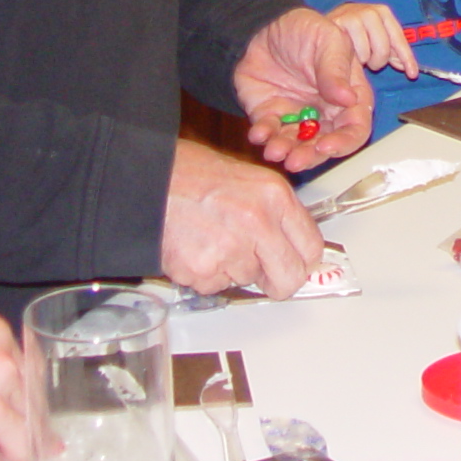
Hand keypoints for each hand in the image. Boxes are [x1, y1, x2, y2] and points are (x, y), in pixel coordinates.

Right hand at [162, 141, 325, 298]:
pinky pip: (214, 286)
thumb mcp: (252, 180)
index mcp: (274, 197)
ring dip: (232, 269)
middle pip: (288, 278)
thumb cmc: (194, 174)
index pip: (311, 248)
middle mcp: (257, 223)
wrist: (149, 177)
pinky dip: (205, 274)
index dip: (303, 261)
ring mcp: (229, 249)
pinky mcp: (200, 270)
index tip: (295, 264)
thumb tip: (294, 248)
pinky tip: (195, 246)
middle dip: (277, 282)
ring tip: (212, 238)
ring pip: (246, 280)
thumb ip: (277, 214)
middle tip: (263, 274)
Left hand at [235, 7, 372, 169]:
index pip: (355, 127)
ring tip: (275, 151)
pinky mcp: (271, 115)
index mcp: (348, 95)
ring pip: (297, 145)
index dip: (344, 142)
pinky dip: (264, 138)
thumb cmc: (302, 28)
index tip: (326, 146)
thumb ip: (336, 69)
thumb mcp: (327, 40)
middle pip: (325, 144)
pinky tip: (258, 135)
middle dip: (311, 156)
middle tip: (296, 160)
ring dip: (287, 152)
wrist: (260, 24)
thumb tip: (348, 99)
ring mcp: (298, 116)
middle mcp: (325, 111)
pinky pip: (270, 133)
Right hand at [328, 0, 417, 78]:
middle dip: (379, 61)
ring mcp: (354, 16)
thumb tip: (409, 69)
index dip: (407, 58)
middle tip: (371, 62)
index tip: (412, 74)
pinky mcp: (339, 24)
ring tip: (359, 55)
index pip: (399, 39)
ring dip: (365, 60)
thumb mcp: (377, 40)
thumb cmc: (356, 33)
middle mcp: (371, 11)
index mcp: (383, 13)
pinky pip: (353, 51)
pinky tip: (350, 53)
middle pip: (384, 48)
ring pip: (368, 52)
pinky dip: (355, 57)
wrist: (328, 23)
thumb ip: (393, 53)